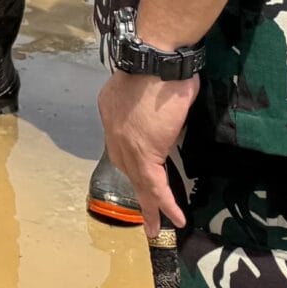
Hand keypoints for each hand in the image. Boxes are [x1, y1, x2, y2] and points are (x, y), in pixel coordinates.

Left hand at [98, 68, 194, 234]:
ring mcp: (126, 143)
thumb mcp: (151, 84)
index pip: (120, 143)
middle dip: (136, 189)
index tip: (139, 174)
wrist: (157, 61)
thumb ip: (151, 101)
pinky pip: (155, 185)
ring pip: (138, 181)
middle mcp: (113, 128)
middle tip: (145, 210)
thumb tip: (165, 103)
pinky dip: (165, 203)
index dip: (130, 161)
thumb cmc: (161, 66)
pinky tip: (174, 218)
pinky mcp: (146, 154)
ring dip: (149, 205)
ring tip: (156, 226)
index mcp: (112, 110)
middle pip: (125, 166)